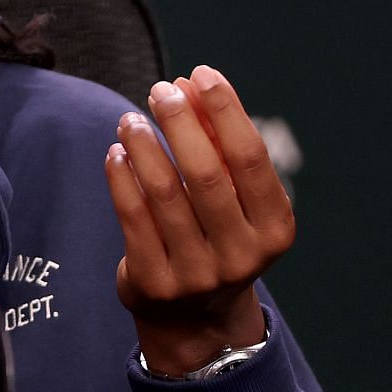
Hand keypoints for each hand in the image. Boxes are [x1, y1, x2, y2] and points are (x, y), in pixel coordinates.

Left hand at [105, 65, 295, 375]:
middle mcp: (241, 256)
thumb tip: (193, 85)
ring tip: (130, 119)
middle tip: (160, 89)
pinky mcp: (155, 283)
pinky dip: (122, 177)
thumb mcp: (235, 201)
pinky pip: (132, 216)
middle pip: (207, 174)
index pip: (250, 158)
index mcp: (274, 230)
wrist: (194, 318)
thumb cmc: (217, 237)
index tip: (200, 74)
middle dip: (180, 123)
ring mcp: (196, 274)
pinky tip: (117, 152)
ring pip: (164, 193)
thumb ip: (220, 147)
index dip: (225, 110)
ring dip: (144, 146)